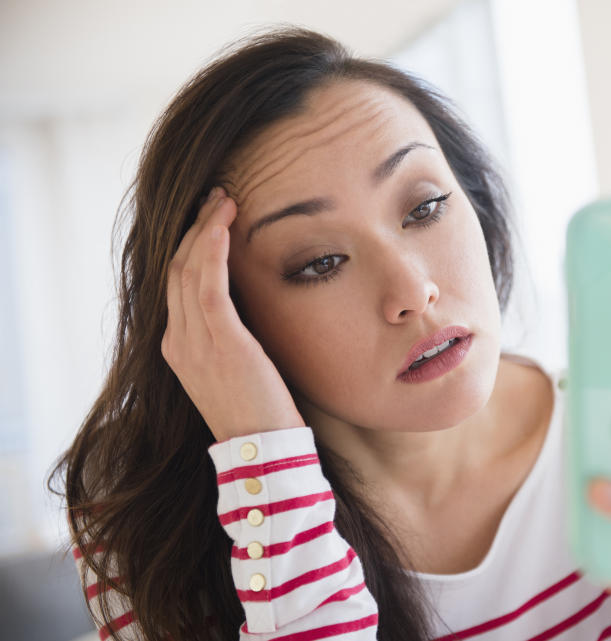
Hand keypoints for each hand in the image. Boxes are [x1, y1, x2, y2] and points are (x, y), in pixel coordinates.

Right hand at [161, 186, 305, 441]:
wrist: (262, 449)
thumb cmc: (259, 410)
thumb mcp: (236, 367)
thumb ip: (230, 336)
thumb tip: (246, 306)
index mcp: (179, 347)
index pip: (177, 283)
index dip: (192, 245)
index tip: (211, 218)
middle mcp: (178, 340)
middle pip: (177, 268)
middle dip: (195, 228)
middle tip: (217, 198)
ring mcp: (194, 342)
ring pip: (188, 268)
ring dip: (205, 228)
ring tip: (224, 199)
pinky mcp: (220, 342)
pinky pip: (207, 284)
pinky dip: (212, 249)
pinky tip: (223, 224)